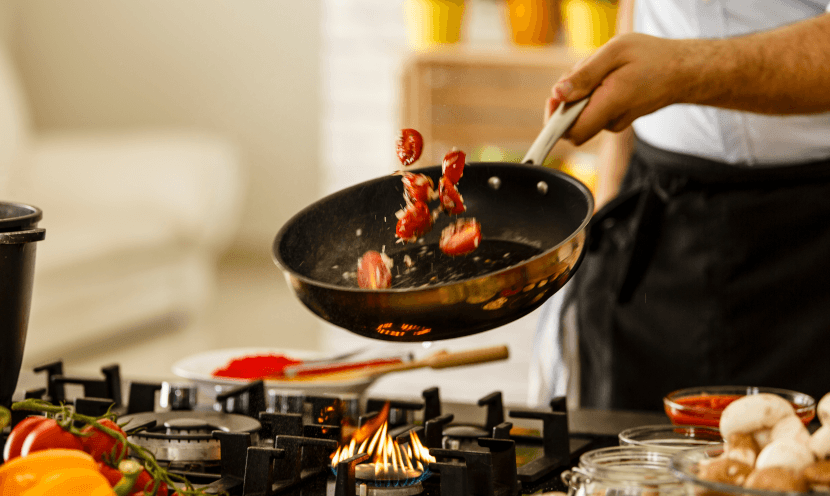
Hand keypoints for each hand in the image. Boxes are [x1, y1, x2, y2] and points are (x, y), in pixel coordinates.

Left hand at [546, 33, 703, 144]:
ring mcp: (615, 123)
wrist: (683, 71)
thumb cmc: (652, 57)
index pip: (572, 132)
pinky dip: (593, 93)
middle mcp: (612, 121)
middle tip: (586, 72)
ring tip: (604, 71)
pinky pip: (593, 109)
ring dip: (582, 92)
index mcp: (611, 104)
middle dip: (569, 98)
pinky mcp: (616, 119)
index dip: (555, 120)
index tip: (555, 99)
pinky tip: (609, 77)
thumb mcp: (615, 52)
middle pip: (572, 123)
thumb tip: (558, 94)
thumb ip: (584, 74)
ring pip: (582, 113)